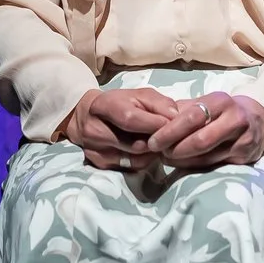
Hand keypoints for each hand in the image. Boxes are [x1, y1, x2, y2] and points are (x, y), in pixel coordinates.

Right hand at [61, 87, 179, 170]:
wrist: (86, 116)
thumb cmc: (119, 103)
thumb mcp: (139, 95)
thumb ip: (160, 103)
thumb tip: (176, 118)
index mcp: (105, 106)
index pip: (131, 120)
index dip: (156, 124)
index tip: (172, 125)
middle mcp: (95, 131)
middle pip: (135, 144)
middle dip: (157, 142)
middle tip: (167, 136)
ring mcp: (96, 151)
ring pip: (136, 159)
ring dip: (152, 153)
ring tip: (155, 142)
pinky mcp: (100, 164)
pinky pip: (131, 168)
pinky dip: (144, 160)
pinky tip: (145, 150)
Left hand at [144, 91, 263, 171]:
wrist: (259, 118)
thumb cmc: (223, 110)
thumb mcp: (206, 102)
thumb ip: (182, 110)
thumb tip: (155, 120)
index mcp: (221, 101)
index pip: (191, 118)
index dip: (169, 132)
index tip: (153, 141)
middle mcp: (235, 119)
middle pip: (200, 140)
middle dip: (175, 149)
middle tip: (159, 153)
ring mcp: (242, 140)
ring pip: (207, 156)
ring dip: (182, 160)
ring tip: (166, 158)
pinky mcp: (245, 156)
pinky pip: (214, 165)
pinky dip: (194, 166)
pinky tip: (182, 163)